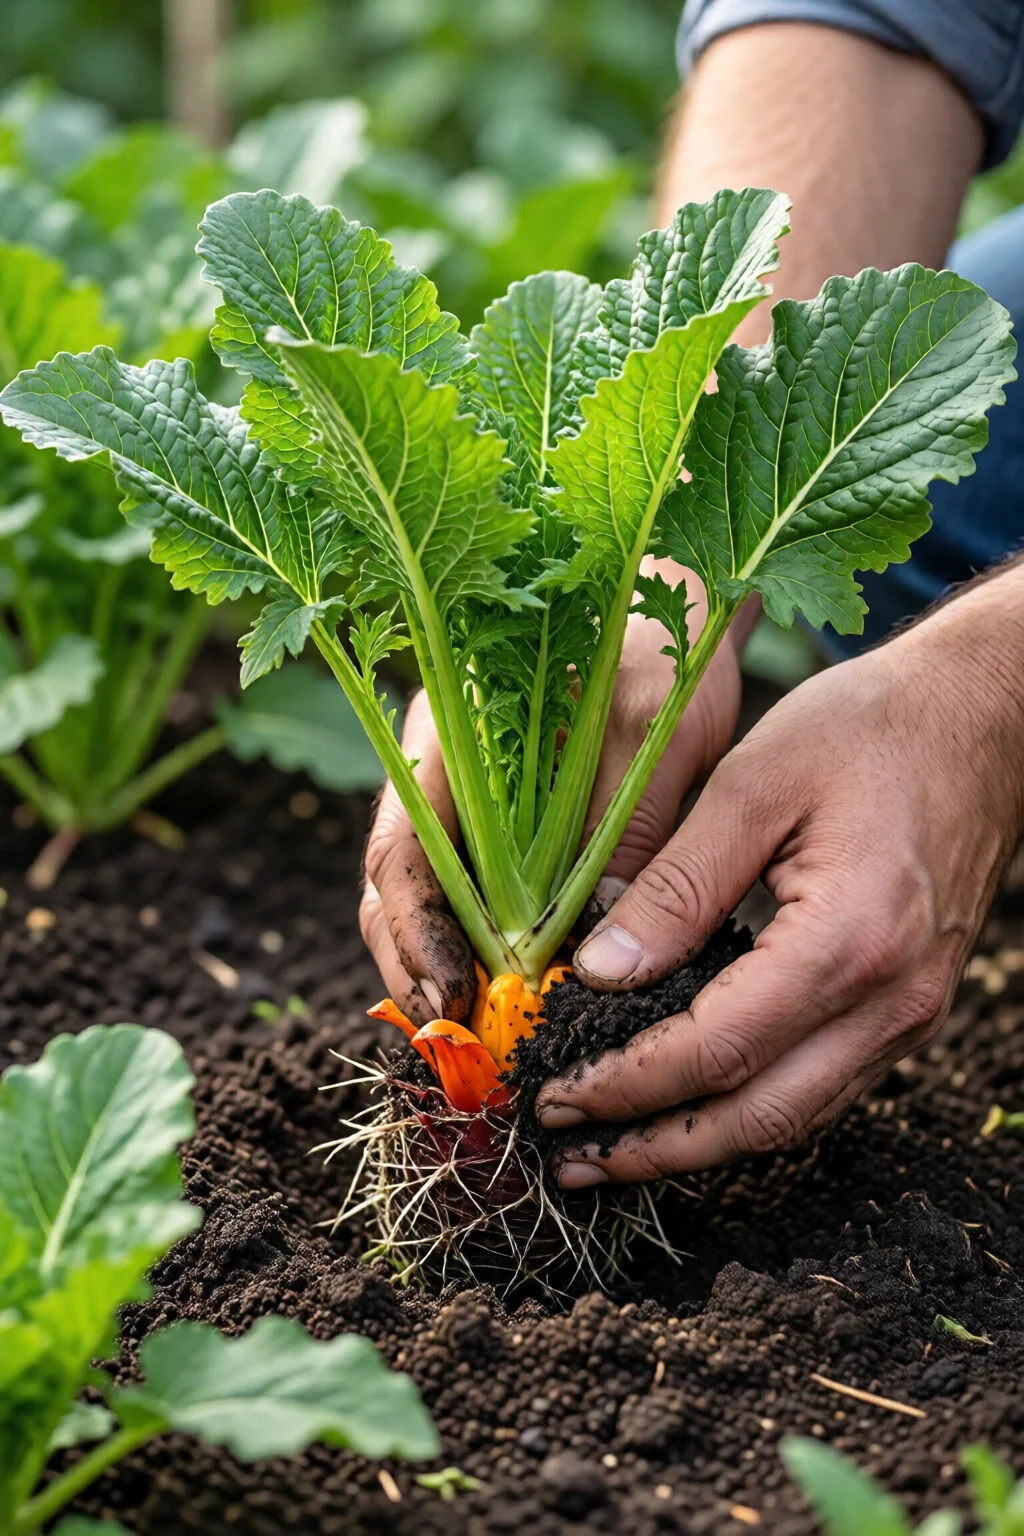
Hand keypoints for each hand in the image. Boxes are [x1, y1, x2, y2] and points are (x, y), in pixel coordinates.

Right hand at [360, 563, 745, 1024]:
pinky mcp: (507, 815)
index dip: (413, 936)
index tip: (449, 1000)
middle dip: (416, 970)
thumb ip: (621, 819)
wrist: (668, 576)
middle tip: (461, 1043)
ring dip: (446, 967)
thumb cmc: (658, 630)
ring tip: (486, 1035)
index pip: (399, 852)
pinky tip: (521, 988)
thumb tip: (595, 938)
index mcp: (448, 735)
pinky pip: (477, 889)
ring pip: (431, 898)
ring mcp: (468, 793)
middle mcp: (440, 769)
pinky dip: (487, 943)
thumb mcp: (653, 718)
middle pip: (396, 889)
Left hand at [537, 570, 1023, 1186]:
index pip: (719, 1050)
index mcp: (851, 938)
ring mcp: (909, 1012)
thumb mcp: (755, 782)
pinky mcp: (907, 1006)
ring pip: (794, 1118)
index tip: (557, 1093)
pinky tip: (691, 1105)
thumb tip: (600, 973)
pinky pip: (823, 1087)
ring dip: (699, 1145)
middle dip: (655, 1147)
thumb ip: (677, 885)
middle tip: (570, 1156)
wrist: (984, 720)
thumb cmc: (873, 730)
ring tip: (613, 1149)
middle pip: (760, 1117)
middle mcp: (892, 998)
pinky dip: (748, 1110)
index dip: (630, 1084)